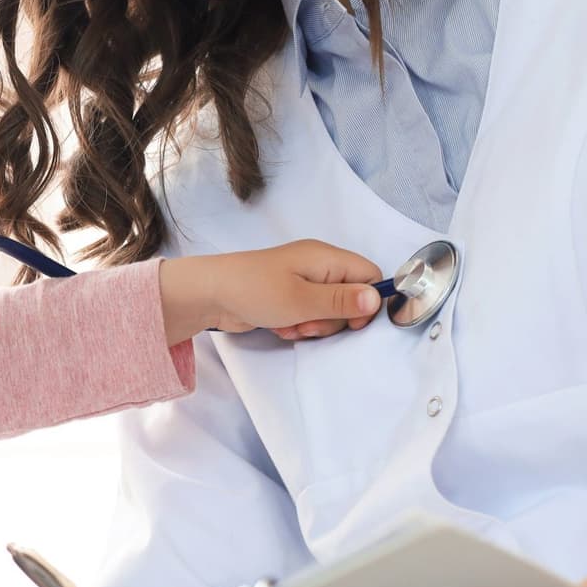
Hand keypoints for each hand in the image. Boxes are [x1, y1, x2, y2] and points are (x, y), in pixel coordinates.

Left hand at [159, 241, 383, 343]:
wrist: (208, 294)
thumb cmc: (255, 291)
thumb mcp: (303, 300)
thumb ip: (342, 301)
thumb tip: (377, 298)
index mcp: (326, 258)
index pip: (369, 275)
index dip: (367, 301)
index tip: (352, 322)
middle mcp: (317, 266)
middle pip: (350, 297)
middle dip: (334, 319)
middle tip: (310, 325)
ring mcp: (301, 281)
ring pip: (328, 310)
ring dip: (314, 325)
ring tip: (292, 327)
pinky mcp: (287, 296)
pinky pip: (307, 314)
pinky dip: (298, 325)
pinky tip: (280, 328)